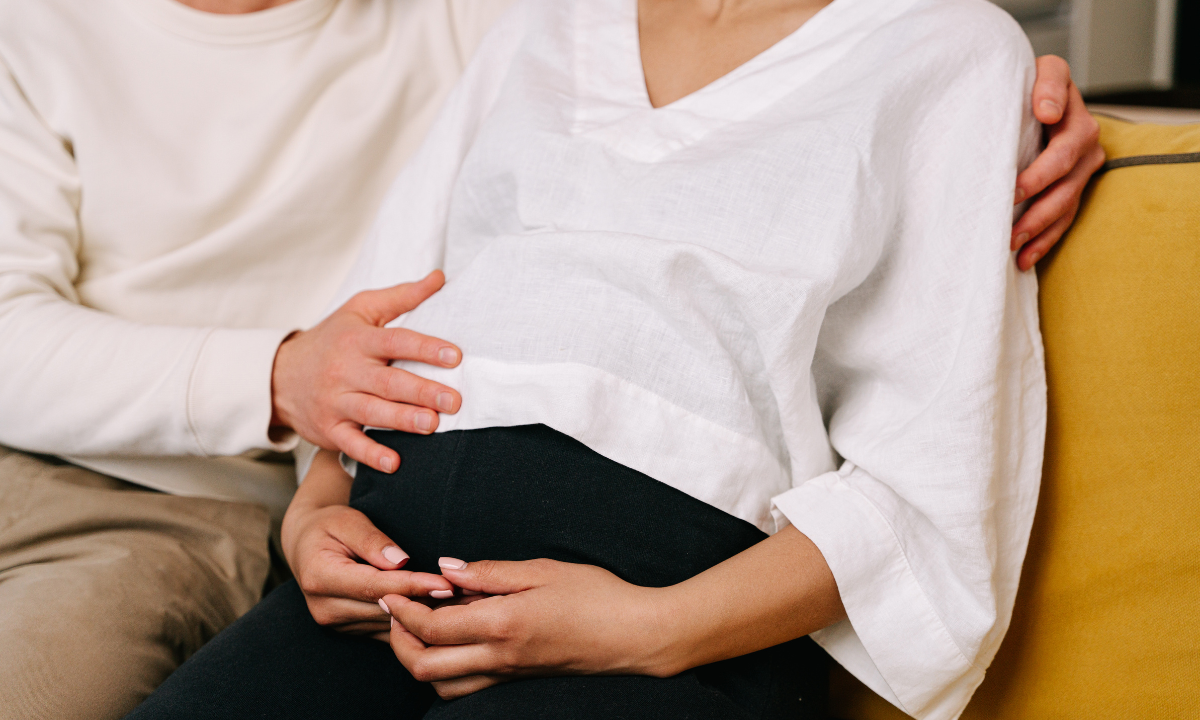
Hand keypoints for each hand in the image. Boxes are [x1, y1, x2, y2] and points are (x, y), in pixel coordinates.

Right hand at [271, 270, 462, 472]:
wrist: (279, 375)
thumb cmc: (332, 339)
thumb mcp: (360, 309)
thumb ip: (402, 296)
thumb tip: (440, 278)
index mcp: (358, 340)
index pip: (396, 341)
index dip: (425, 348)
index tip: (455, 356)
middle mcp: (346, 370)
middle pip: (388, 381)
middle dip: (421, 391)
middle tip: (453, 401)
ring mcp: (336, 401)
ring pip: (372, 411)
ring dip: (402, 420)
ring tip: (431, 425)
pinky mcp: (329, 429)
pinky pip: (351, 443)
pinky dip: (371, 454)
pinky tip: (394, 462)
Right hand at [281, 450, 454, 638]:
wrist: (306, 545)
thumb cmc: (329, 525)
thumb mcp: (347, 520)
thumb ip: (372, 540)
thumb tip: (400, 560)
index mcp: (319, 577)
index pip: (375, 585)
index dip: (412, 585)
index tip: (445, 583)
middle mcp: (325, 608)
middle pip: (384, 609)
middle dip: (425, 603)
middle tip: (465, 597)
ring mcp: (336, 624)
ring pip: (388, 625)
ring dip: (423, 617)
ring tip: (460, 606)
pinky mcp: (349, 631)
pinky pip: (387, 631)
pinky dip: (414, 623)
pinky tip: (442, 613)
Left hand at [380, 558, 673, 699]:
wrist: (636, 636)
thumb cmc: (597, 596)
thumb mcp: (544, 570)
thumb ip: (491, 572)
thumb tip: (448, 569)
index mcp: (502, 624)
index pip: (432, 627)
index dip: (403, 611)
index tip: (391, 591)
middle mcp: (500, 657)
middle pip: (425, 667)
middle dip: (399, 642)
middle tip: (397, 612)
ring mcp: (509, 673)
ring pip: (442, 685)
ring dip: (420, 659)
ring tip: (421, 626)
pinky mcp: (519, 678)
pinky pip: (468, 686)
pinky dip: (446, 669)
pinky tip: (454, 641)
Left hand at [1013, 55, 1105, 270]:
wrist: (1033, 93)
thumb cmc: (1025, 84)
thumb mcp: (1036, 72)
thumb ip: (1045, 84)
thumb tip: (1047, 111)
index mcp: (1074, 115)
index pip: (1064, 147)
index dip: (1040, 172)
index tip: (1012, 189)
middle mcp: (1086, 140)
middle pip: (1064, 182)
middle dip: (1035, 207)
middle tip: (1007, 228)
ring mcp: (1083, 166)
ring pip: (1065, 204)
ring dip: (1039, 229)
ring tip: (1014, 247)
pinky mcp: (1073, 185)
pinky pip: (1063, 217)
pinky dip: (1044, 240)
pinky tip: (1024, 259)